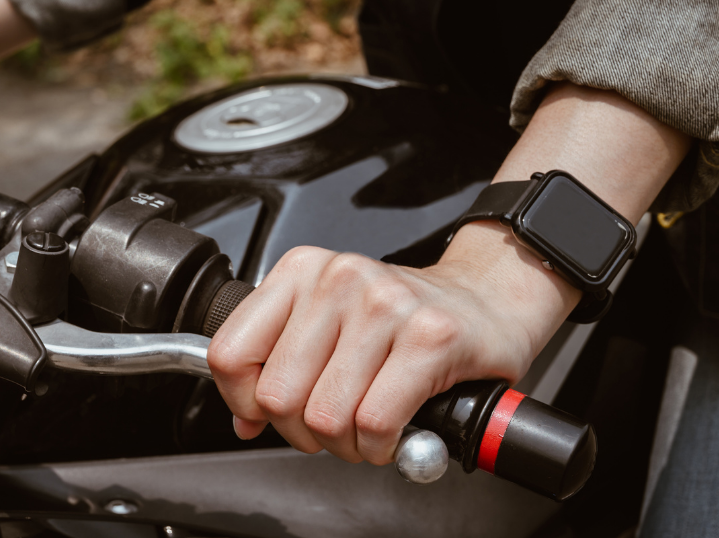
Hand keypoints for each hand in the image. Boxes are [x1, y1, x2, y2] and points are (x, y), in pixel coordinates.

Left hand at [207, 222, 577, 464]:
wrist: (488, 301)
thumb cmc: (404, 317)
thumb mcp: (327, 321)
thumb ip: (275, 361)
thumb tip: (244, 418)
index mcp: (301, 271)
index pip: (231, 352)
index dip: (242, 400)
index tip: (264, 413)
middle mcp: (338, 279)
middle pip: (277, 395)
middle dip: (301, 432)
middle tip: (329, 428)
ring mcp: (384, 305)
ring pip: (324, 416)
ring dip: (344, 444)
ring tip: (363, 429)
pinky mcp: (429, 338)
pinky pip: (375, 423)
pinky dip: (378, 447)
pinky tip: (390, 434)